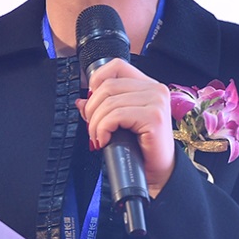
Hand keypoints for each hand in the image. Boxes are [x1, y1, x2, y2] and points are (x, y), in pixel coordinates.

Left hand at [75, 58, 174, 197]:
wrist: (158, 172)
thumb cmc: (140, 147)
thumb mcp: (118, 122)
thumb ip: (101, 108)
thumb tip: (80, 101)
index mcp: (147, 85)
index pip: (116, 66)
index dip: (97, 80)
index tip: (91, 102)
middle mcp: (155, 89)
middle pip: (107, 86)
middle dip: (92, 109)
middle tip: (92, 128)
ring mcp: (156, 101)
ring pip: (109, 102)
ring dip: (96, 123)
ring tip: (98, 137)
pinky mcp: (154, 116)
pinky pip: (115, 116)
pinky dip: (103, 129)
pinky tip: (104, 140)